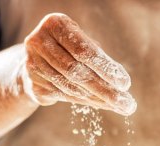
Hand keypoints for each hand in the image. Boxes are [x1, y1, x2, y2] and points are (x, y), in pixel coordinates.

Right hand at [20, 13, 135, 114]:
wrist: (36, 61)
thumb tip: (121, 84)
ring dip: (98, 99)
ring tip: (119, 106)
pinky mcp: (32, 84)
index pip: (83, 50)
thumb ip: (100, 59)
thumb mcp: (83, 44)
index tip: (126, 84)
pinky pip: (64, 96)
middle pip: (76, 71)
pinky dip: (86, 102)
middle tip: (127, 104)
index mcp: (54, 25)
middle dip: (105, 89)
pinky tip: (102, 105)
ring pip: (71, 86)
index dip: (105, 68)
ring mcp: (32, 64)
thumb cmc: (69, 48)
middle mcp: (38, 42)